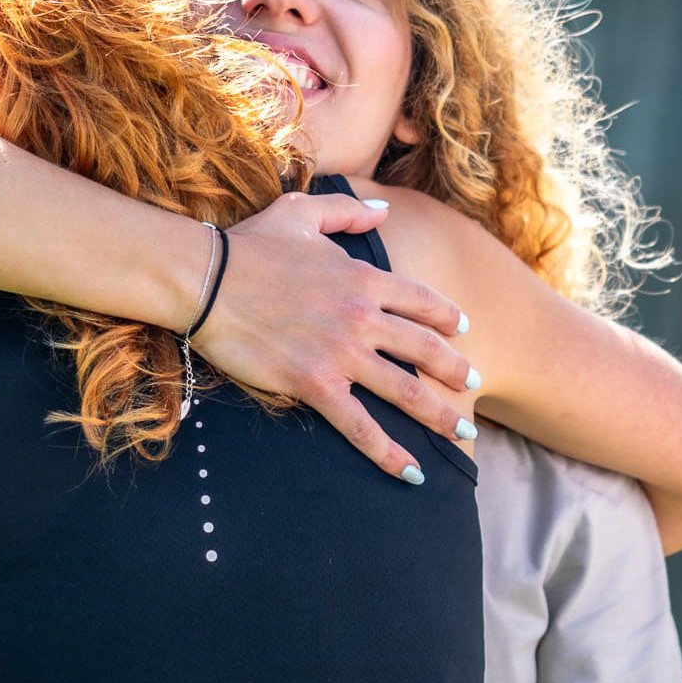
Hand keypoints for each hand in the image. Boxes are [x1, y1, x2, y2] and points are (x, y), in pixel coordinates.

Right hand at [192, 191, 475, 479]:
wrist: (207, 280)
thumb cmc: (248, 245)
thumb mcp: (301, 212)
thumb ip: (347, 210)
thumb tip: (383, 210)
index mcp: (363, 277)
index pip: (422, 301)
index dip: (448, 317)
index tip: (462, 330)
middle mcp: (362, 317)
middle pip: (426, 349)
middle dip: (457, 370)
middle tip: (474, 385)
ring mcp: (341, 353)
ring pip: (406, 391)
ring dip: (441, 415)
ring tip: (465, 433)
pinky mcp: (314, 384)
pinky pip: (360, 425)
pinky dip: (389, 452)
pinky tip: (412, 472)